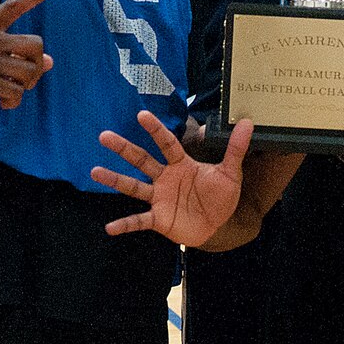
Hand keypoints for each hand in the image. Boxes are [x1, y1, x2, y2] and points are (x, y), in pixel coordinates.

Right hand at [0, 0, 59, 120]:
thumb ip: (8, 54)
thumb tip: (48, 61)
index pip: (14, 5)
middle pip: (35, 44)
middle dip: (36, 65)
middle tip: (22, 79)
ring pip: (30, 70)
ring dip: (25, 87)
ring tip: (9, 93)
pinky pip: (16, 91)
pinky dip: (13, 102)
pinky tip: (2, 103)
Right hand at [91, 113, 250, 246]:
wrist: (219, 226)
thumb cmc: (220, 197)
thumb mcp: (230, 172)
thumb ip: (235, 149)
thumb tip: (248, 122)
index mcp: (181, 164)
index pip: (166, 143)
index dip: (155, 129)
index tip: (142, 115)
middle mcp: (165, 178)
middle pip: (141, 160)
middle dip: (124, 148)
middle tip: (104, 136)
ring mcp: (159, 198)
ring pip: (133, 187)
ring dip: (115, 180)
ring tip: (95, 171)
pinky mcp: (158, 220)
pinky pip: (139, 221)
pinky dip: (125, 225)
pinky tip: (109, 228)